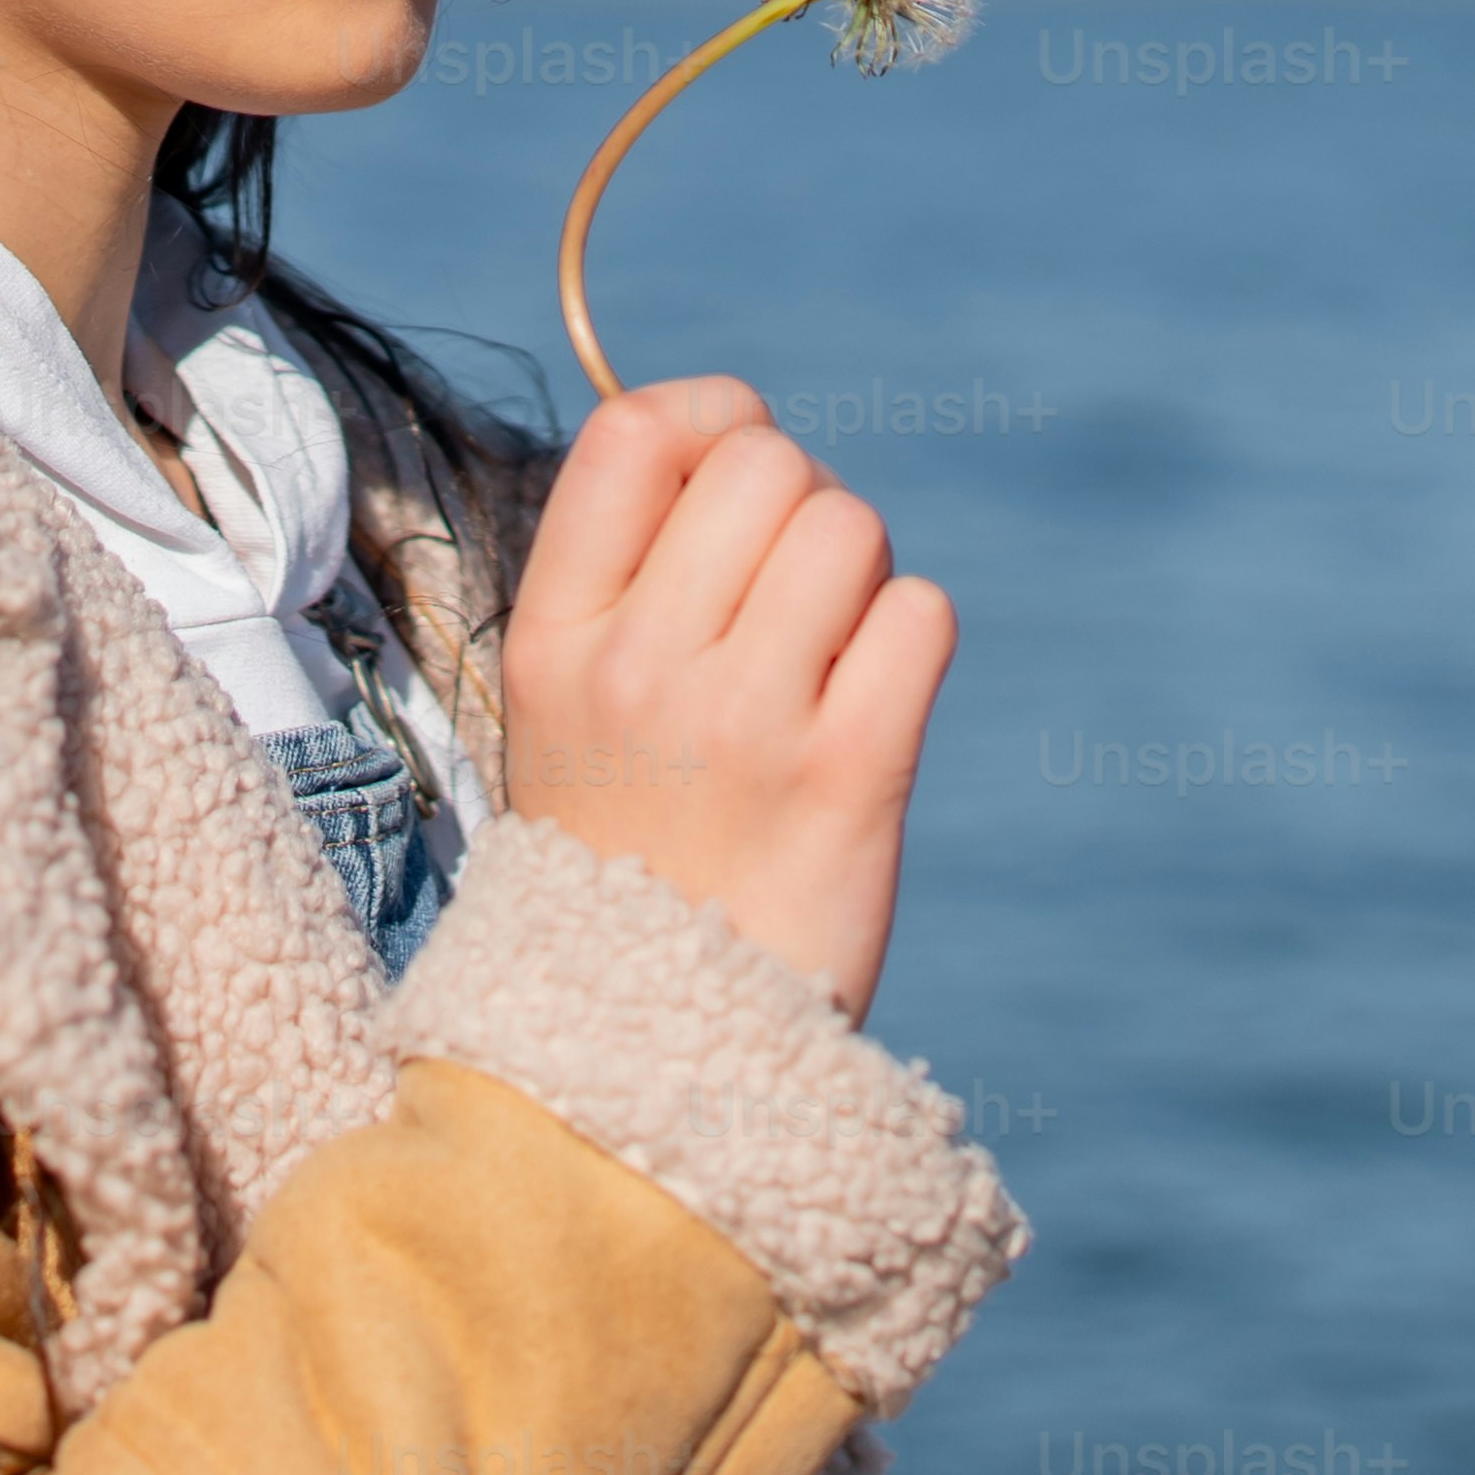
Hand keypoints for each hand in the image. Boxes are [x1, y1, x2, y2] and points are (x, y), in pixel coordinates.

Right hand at [490, 375, 953, 1021]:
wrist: (653, 1056)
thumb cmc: (628, 859)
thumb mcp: (569, 713)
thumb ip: (630, 576)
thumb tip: (736, 430)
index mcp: (553, 638)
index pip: (636, 431)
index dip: (713, 418)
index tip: (732, 475)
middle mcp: (638, 664)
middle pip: (768, 463)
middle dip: (802, 508)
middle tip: (791, 601)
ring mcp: (742, 720)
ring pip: (851, 528)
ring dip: (861, 580)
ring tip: (826, 666)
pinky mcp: (848, 776)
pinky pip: (920, 615)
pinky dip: (911, 644)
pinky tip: (869, 710)